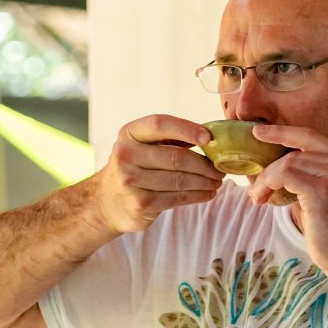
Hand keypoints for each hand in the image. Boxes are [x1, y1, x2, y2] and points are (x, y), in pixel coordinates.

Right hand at [93, 114, 221, 232]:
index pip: (159, 124)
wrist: (106, 201)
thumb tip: (209, 137)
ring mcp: (131, 181)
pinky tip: (208, 193)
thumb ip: (168, 139)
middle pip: (176, 157)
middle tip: (221, 168)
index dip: (186, 129)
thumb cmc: (134, 167)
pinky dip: (198, 195)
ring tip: (218, 181)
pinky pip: (178, 197)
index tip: (209, 137)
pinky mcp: (141, 203)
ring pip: (180, 179)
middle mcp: (126, 155)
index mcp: (128, 134)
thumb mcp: (141, 146)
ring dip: (205, 181)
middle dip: (204, 164)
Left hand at [249, 123, 327, 284]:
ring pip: (287, 163)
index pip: (309, 135)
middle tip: (254, 184)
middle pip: (295, 151)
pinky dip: (268, 185)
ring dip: (266, 180)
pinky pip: (284, 176)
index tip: (258, 131)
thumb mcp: (324, 192)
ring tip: (258, 197)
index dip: (282, 131)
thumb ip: (309, 171)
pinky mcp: (321, 190)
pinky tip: (263, 200)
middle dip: (269, 166)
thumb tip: (274, 161)